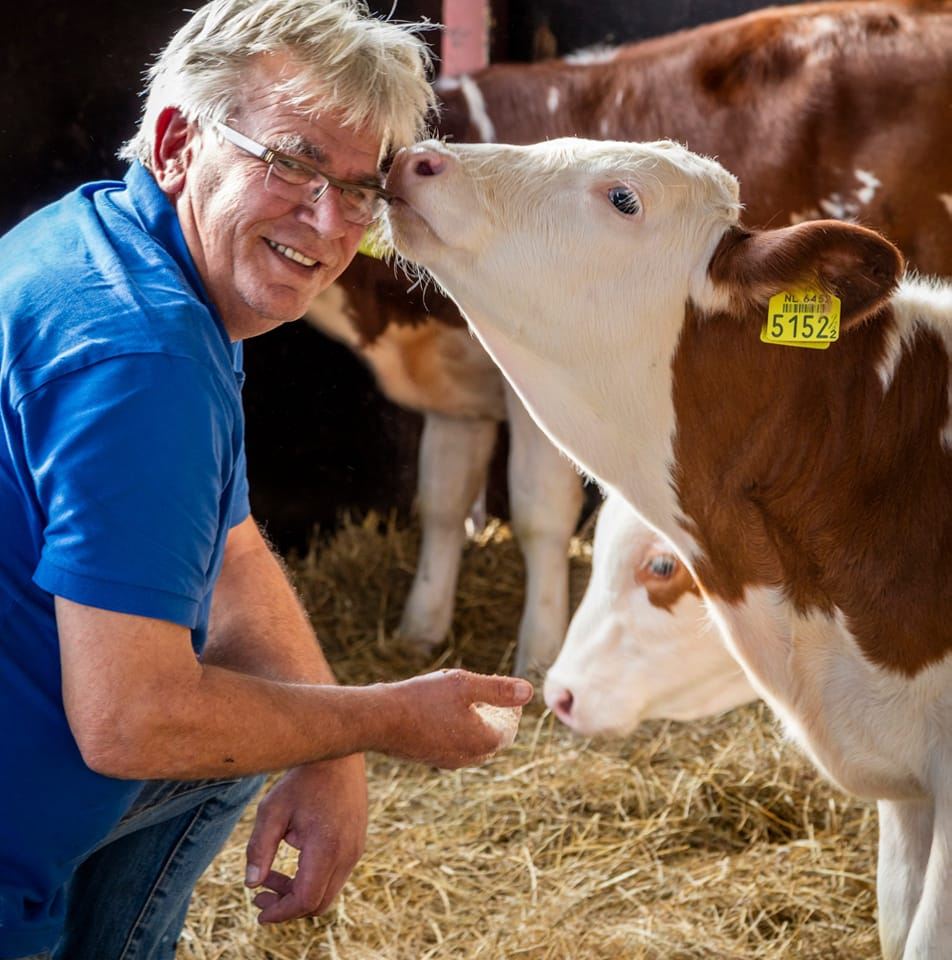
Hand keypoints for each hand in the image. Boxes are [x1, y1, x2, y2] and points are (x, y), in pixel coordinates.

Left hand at [244, 753, 366, 922]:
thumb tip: (251, 884)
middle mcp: (347, 854)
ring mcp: (356, 849)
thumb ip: (259, 849)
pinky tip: (293, 857)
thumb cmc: (303, 779)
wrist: (340, 754)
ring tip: (271, 875)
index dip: (280, 912)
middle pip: (319, 903)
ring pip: (328, 891)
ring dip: (299, 892)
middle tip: (260, 894)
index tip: (258, 910)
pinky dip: (313, 879)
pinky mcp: (357, 842)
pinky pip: (336, 875)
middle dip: (287, 906)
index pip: (305, 899)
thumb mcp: (272, 810)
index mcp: (326, 848)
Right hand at [381, 668, 533, 768]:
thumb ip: (499, 689)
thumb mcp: (464, 685)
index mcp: (484, 741)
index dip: (511, 707)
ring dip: (478, 722)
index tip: (505, 689)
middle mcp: (470, 757)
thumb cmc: (422, 699)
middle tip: (491, 693)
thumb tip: (529, 691)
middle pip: (494, 737)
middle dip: (497, 715)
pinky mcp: (432, 758)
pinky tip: (445, 711)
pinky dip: (460, 729)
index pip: (510, 727)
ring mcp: (449, 761)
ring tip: (469, 699)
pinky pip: (457, 745)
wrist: (379, 720)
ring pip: (475, 743)